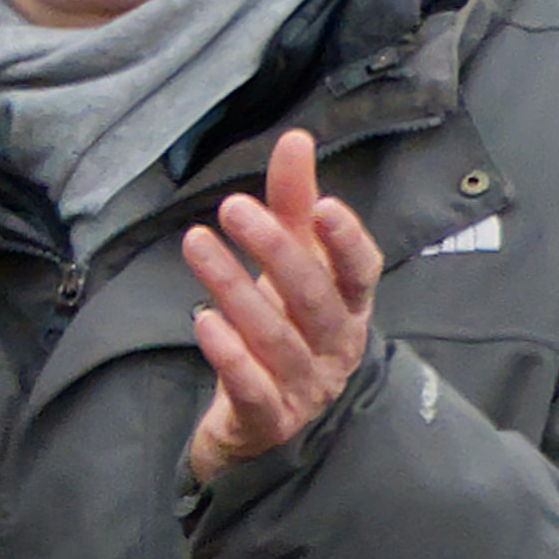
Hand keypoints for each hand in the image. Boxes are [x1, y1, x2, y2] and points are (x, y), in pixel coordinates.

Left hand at [184, 128, 384, 483]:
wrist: (265, 420)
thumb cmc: (285, 327)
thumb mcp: (290, 266)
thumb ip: (293, 205)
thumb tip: (297, 139)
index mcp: (347, 308)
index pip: (361, 273)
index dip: (346, 242)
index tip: (322, 205)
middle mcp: (334, 348)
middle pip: (314, 300)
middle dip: (277, 252)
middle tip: (234, 206)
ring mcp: (304, 388)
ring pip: (277, 340)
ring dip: (235, 290)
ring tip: (197, 245)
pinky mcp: (269, 420)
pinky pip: (253, 390)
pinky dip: (231, 357)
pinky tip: (203, 321)